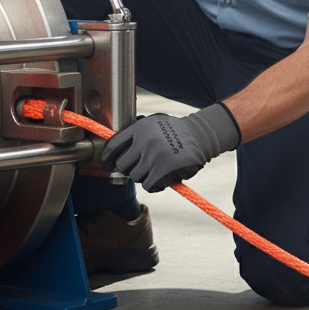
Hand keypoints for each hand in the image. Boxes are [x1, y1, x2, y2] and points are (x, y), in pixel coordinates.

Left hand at [101, 103, 241, 191]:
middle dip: (130, 169)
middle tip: (141, 167)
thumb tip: (115, 156)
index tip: (107, 165)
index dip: (107, 158)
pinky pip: (148, 185)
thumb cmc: (176, 132)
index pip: (114, 146)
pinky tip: (163, 178)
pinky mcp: (163, 170)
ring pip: (136, 176)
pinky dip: (155, 185)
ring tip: (157, 169)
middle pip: (123, 165)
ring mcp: (153, 155)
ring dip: (145, 176)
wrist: (200, 135)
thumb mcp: (153, 124)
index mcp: (139, 128)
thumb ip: (136, 136)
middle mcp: (144, 140)